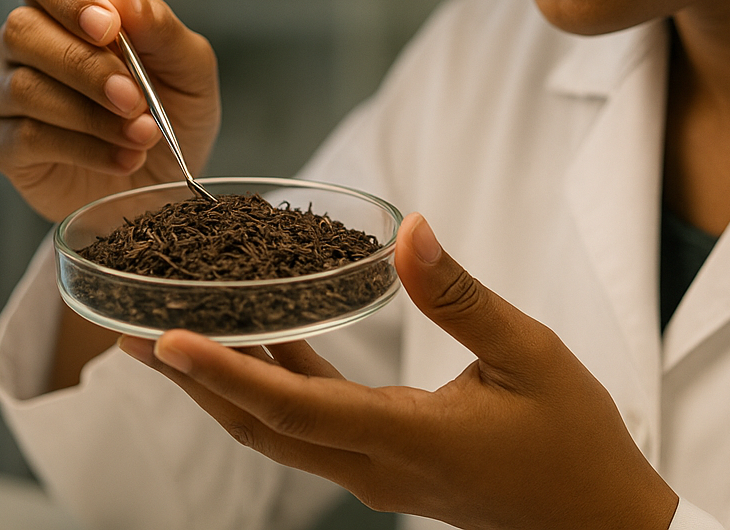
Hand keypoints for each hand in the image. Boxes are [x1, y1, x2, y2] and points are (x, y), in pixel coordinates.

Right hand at [0, 0, 220, 222]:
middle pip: (23, 29)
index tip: (109, 26)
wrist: (166, 183)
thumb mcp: (189, 68)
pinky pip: (27, 137)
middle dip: (86, 66)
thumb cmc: (173, 114)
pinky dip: (85, 149)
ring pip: (25, 87)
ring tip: (144, 134)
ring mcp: (7, 94)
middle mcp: (28, 44)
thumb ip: (156, 25)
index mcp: (69, 10)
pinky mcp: (4, 145)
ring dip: (92, 114)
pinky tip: (124, 158)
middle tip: (135, 97)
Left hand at [119, 214, 678, 529]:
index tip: (163, 339)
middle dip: (191, 381)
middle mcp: (376, 467)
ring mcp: (376, 476)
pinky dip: (272, 388)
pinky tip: (262, 340)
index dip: (224, 371)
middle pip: (259, 427)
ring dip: (222, 386)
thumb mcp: (533, 355)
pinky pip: (309, 429)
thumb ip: (462, 294)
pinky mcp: (385, 469)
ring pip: (277, 433)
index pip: (294, 408)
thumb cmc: (577, 443)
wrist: (601, 527)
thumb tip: (408, 229)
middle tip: (128, 330)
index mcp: (408, 439)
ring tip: (171, 333)